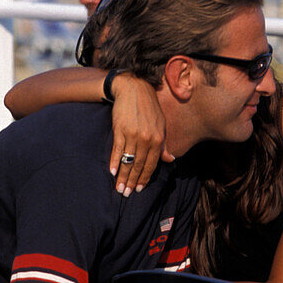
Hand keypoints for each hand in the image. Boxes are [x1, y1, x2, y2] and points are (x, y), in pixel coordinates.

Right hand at [109, 72, 172, 196]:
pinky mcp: (120, 130)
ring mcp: (132, 135)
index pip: (151, 164)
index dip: (144, 178)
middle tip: (126, 194)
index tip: (139, 189)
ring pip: (128, 160)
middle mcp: (146, 139)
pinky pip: (118, 150)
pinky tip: (112, 172)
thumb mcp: (161, 125)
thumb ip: (163, 145)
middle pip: (138, 165)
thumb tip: (169, 160)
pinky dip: (115, 162)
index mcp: (158, 139)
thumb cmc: (149, 108)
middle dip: (132, 181)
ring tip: (119, 188)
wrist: (134, 89)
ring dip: (123, 176)